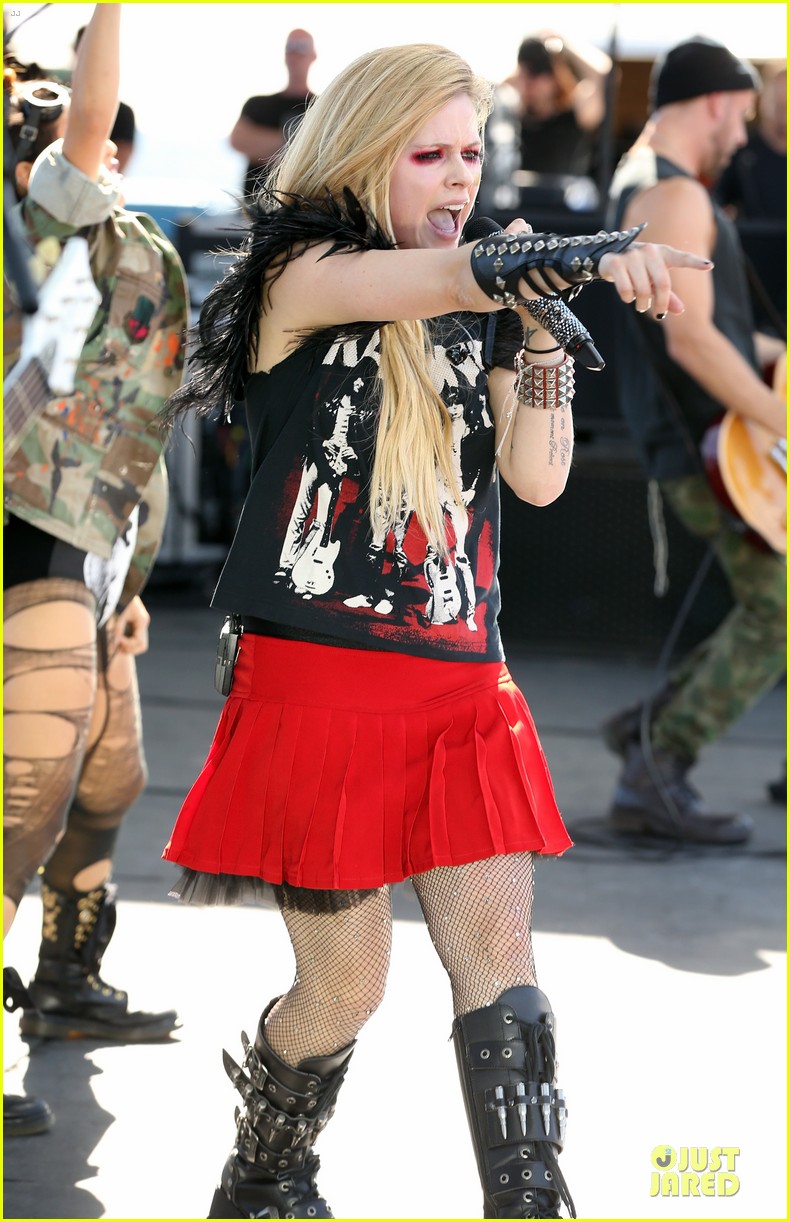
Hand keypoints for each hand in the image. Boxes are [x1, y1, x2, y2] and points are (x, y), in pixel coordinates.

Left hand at [114, 596, 149, 654]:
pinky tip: (118, 637)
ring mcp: (141, 624)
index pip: (139, 641)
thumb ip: (118, 628)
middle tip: (117, 644)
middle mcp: (143, 623)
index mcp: (142, 620)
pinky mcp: (136, 624)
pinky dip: (127, 641)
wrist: (119, 589)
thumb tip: (116, 642)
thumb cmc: (119, 599)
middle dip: (129, 648)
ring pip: (139, 643)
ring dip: (128, 646)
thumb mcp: (118, 614)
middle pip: (142, 645)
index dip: (127, 644)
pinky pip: (135, 638)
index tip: (116, 640)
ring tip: (116, 642)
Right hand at [598, 242, 712, 318]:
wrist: (608, 256)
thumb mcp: (652, 280)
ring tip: (640, 305)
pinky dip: (628, 298)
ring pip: (643, 290)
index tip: (709, 266)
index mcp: (663, 253)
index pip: (682, 258)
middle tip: (658, 314)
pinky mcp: (615, 262)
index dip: (695, 262)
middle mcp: (649, 251)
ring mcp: (632, 255)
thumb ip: (667, 294)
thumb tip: (681, 311)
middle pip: (663, 284)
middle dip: (660, 304)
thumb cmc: (637, 270)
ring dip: (642, 304)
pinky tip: (627, 297)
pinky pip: (626, 288)